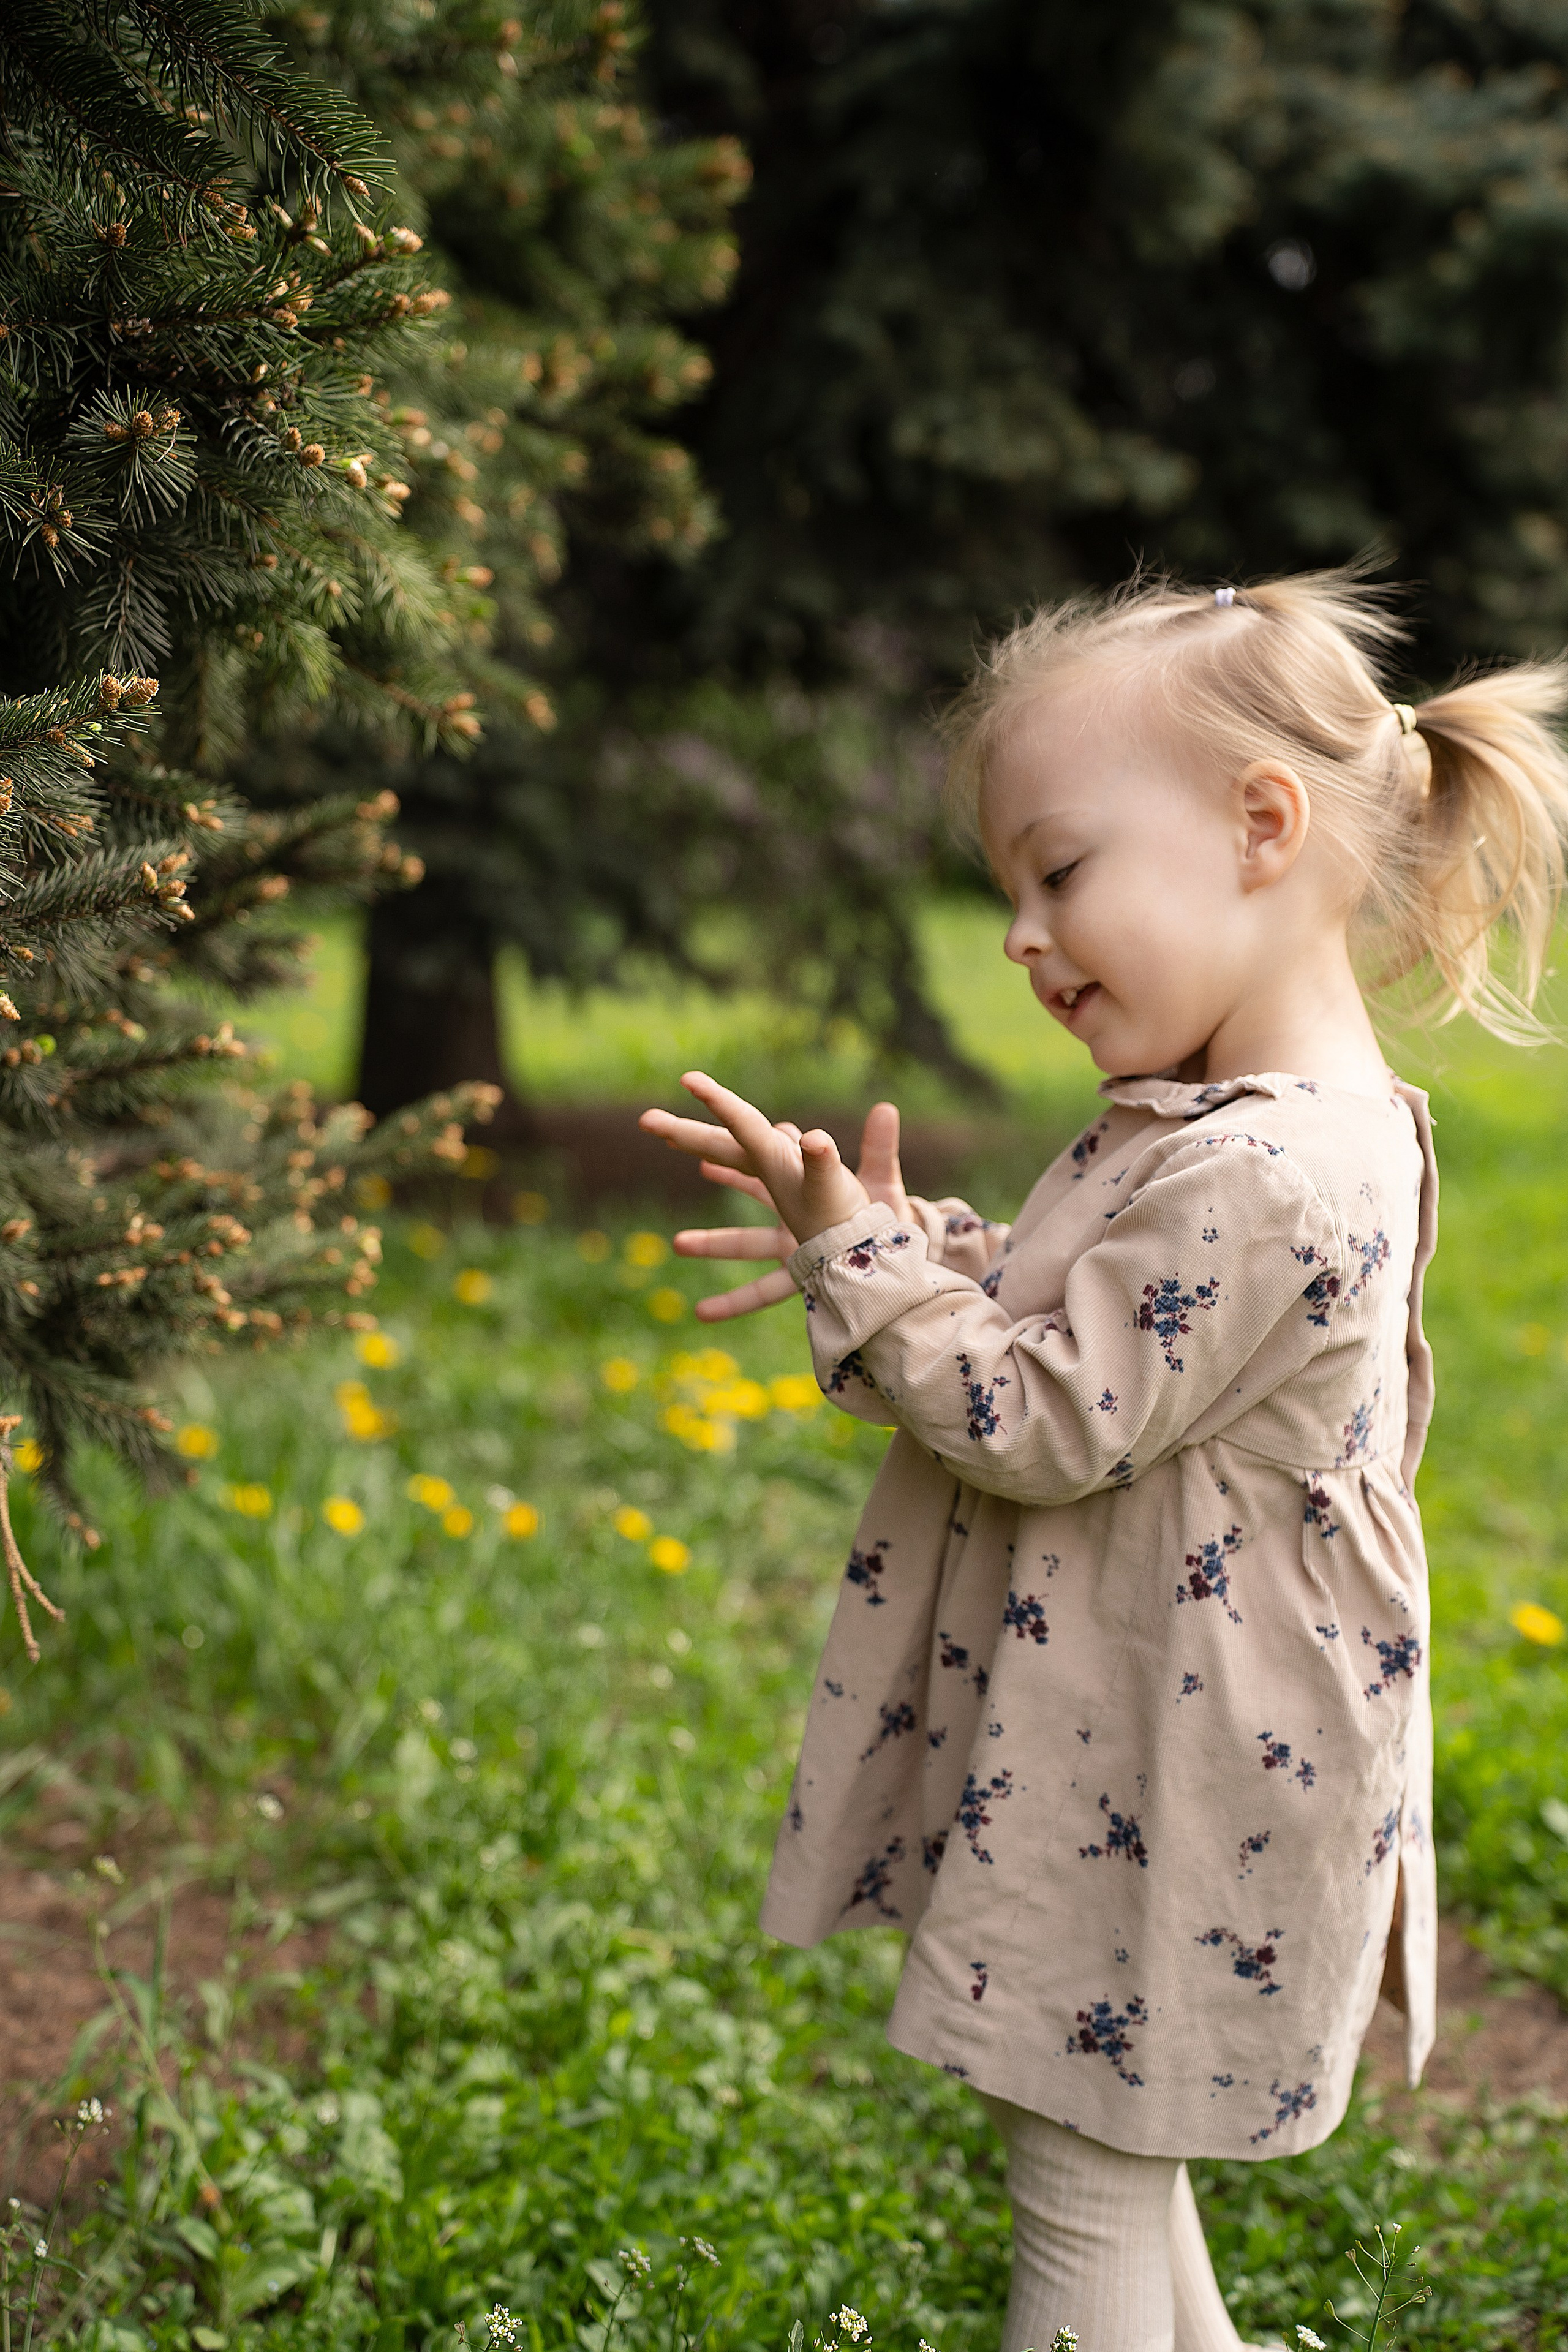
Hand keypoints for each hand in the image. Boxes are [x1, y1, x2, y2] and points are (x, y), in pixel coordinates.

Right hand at [643, 1088, 910, 1323]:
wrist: (900, 1255)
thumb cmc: (890, 1214)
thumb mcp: (883, 1182)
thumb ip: (879, 1150)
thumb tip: (886, 1108)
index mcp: (799, 1171)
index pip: (751, 1137)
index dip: (723, 1111)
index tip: (691, 1081)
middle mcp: (786, 1199)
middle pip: (734, 1171)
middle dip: (696, 1147)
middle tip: (651, 1124)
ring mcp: (789, 1237)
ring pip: (741, 1239)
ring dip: (711, 1244)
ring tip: (677, 1244)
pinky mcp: (798, 1270)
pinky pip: (760, 1289)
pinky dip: (733, 1302)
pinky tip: (703, 1313)